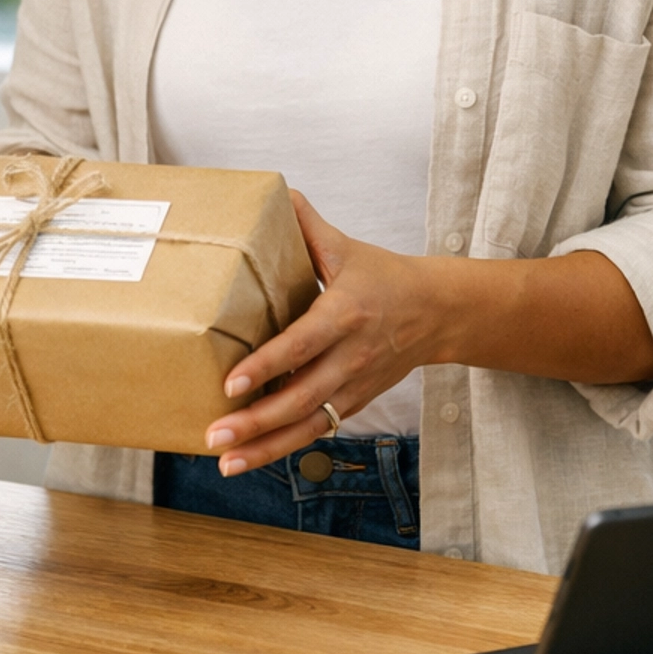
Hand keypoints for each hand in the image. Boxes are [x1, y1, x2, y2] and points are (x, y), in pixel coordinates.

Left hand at [203, 193, 449, 475]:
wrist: (437, 313)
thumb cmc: (384, 277)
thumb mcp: (347, 248)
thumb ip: (307, 225)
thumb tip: (275, 192)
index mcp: (345, 314)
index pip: (302, 344)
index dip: (267, 365)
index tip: (231, 383)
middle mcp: (350, 358)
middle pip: (301, 397)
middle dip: (256, 421)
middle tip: (215, 434)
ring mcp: (354, 386)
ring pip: (308, 425)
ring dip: (266, 447)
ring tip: (226, 461)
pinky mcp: (355, 403)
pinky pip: (318, 430)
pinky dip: (285, 447)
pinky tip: (252, 458)